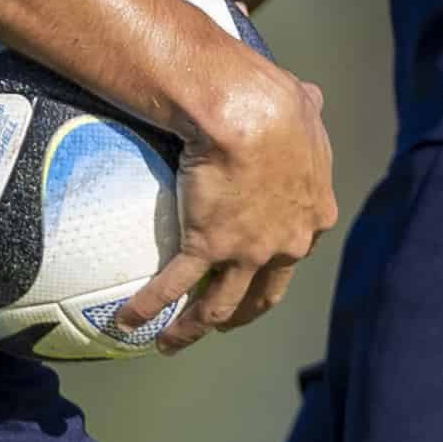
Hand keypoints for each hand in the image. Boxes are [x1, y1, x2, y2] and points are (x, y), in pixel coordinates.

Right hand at [118, 47, 333, 346]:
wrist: (247, 112)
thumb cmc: (277, 104)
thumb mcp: (306, 110)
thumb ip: (307, 116)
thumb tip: (308, 99)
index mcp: (313, 215)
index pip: (294, 253)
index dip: (275, 267)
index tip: (258, 270)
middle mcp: (286, 244)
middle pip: (264, 292)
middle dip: (244, 312)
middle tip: (223, 321)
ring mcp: (247, 252)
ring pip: (220, 305)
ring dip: (194, 328)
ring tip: (171, 342)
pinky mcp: (208, 248)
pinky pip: (174, 287)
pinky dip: (149, 308)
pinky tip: (129, 321)